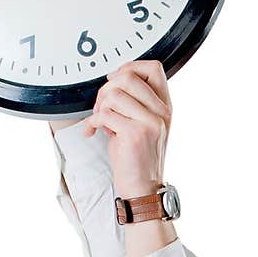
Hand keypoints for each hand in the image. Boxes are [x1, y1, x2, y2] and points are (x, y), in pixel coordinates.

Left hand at [83, 59, 171, 196]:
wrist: (142, 189)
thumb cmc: (137, 159)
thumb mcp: (143, 125)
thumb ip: (135, 102)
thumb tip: (113, 80)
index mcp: (164, 107)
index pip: (153, 67)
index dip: (129, 68)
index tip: (115, 82)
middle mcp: (161, 112)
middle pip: (128, 76)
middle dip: (106, 90)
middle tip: (101, 108)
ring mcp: (150, 122)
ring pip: (114, 94)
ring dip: (99, 108)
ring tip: (101, 123)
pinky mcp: (134, 134)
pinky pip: (104, 114)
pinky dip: (93, 123)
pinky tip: (94, 132)